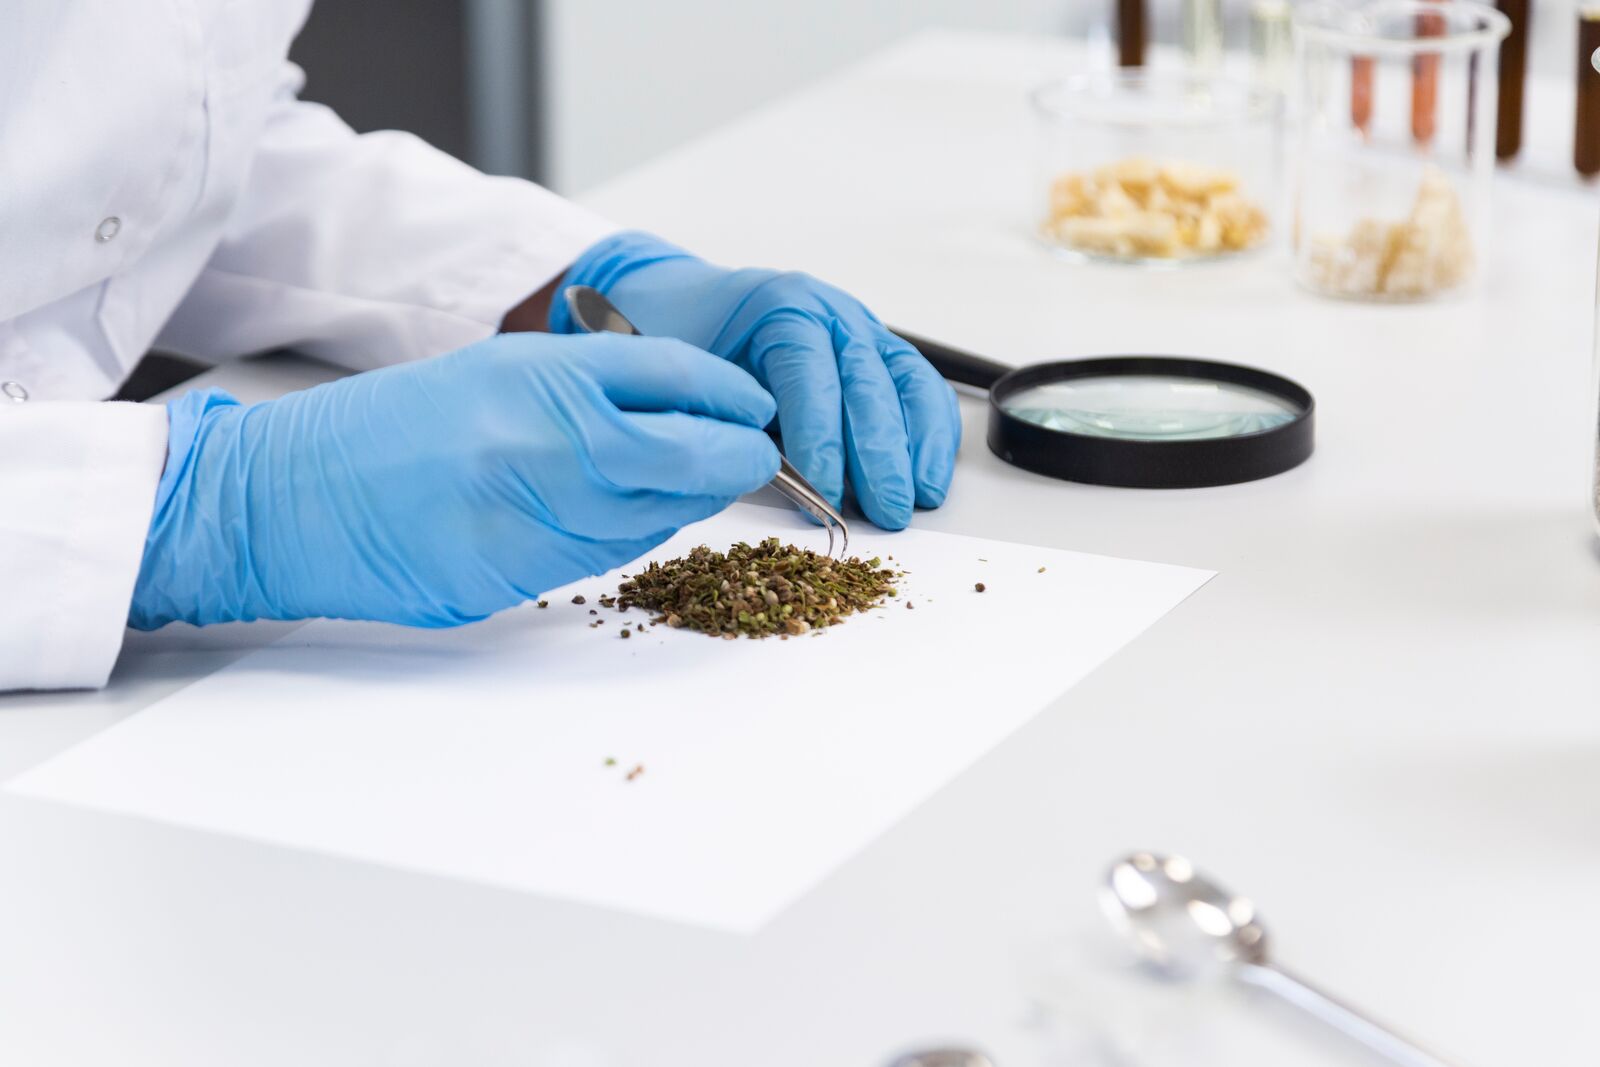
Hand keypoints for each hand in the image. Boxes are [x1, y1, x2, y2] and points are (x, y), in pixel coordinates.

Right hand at [128, 332, 779, 628]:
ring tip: (693, 481)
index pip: (676, 375)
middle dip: (739, 457)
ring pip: (658, 514)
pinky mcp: (519, 576)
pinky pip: (608, 556)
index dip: (731, 393)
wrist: (290, 500)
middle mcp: (546, 442)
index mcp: (538, 373)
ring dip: (689, 500)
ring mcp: (535, 515)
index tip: (755, 406)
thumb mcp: (492, 373)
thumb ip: (587, 385)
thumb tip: (685, 410)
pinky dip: (633, 534)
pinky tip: (626, 515)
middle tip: (756, 456)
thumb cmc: (390, 429)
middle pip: (692, 453)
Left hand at [549, 232, 960, 530]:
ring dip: (916, 447)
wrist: (694, 300)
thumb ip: (737, 422)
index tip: (828, 490)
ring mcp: (862, 329)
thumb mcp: (696, 376)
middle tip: (884, 510)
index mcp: (781, 309)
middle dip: (879, 455)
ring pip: (906, 383)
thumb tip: (775, 484)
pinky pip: (921, 386)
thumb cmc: (691, 340)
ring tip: (916, 499)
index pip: (810, 374)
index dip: (823, 437)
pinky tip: (930, 474)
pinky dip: (933, 432)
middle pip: (867, 383)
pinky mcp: (882, 350)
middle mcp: (831, 313)